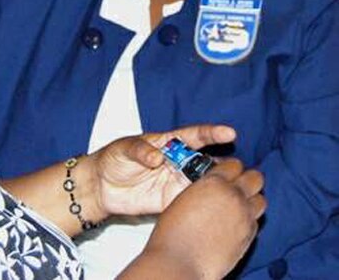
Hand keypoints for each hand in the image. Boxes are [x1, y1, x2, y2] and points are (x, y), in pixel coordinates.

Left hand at [91, 123, 236, 218]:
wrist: (102, 186)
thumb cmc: (114, 158)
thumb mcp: (124, 148)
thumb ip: (140, 150)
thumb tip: (156, 157)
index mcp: (167, 143)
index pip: (194, 136)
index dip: (211, 134)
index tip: (228, 133)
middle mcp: (176, 161)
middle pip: (204, 161)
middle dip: (223, 163)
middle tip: (238, 168)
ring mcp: (175, 181)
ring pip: (203, 182)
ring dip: (218, 185)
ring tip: (235, 188)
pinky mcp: (171, 200)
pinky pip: (191, 202)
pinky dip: (204, 203)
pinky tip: (217, 207)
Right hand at [139, 159, 264, 279]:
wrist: (181, 262)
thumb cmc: (174, 231)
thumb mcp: (185, 197)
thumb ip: (204, 188)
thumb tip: (212, 187)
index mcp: (214, 182)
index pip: (234, 164)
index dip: (231, 167)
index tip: (227, 172)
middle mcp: (233, 196)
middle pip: (255, 178)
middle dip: (247, 180)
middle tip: (238, 186)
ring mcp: (244, 216)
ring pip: (261, 200)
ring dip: (252, 199)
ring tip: (239, 205)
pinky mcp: (250, 236)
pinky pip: (256, 220)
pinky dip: (250, 218)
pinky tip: (236, 223)